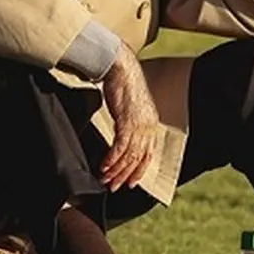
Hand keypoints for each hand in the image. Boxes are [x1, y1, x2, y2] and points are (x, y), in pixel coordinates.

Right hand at [99, 41, 159, 191]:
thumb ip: (129, 121)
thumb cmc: (122, 84)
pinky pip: (119, 147)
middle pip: (138, 159)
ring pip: (129, 156)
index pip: (148, 154)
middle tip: (114, 187)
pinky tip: (103, 168)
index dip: (139, 171)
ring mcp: (139, 125)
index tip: (129, 183)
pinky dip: (111, 160)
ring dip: (115, 171)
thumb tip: (122, 132)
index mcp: (151, 124)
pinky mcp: (127, 121)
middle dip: (125, 175)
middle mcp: (148, 127)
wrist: (120, 66)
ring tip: (105, 180)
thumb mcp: (130, 107)